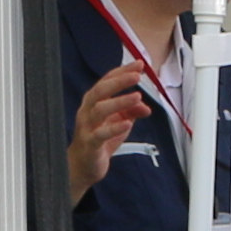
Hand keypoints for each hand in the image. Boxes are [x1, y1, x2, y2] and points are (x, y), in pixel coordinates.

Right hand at [66, 59, 155, 198]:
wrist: (84, 166)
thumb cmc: (100, 140)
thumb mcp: (120, 122)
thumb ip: (132, 112)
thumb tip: (146, 107)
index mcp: (94, 102)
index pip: (107, 81)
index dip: (122, 71)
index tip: (139, 64)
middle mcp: (88, 111)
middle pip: (101, 90)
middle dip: (119, 81)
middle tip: (137, 75)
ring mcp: (87, 127)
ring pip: (100, 110)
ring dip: (119, 102)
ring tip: (137, 97)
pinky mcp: (90, 144)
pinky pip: (101, 134)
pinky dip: (114, 128)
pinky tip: (128, 123)